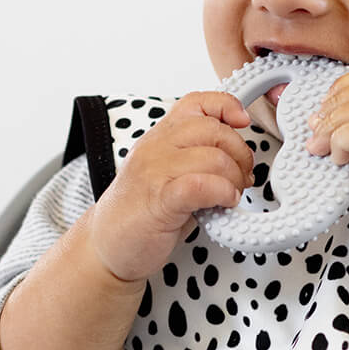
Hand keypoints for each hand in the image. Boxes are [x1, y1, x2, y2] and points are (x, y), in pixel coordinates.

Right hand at [86, 92, 253, 281]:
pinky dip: (223, 192)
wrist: (105, 247)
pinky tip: (224, 203)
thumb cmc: (140, 214)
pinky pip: (202, 184)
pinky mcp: (160, 200)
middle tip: (242, 176)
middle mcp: (155, 148)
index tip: (242, 122)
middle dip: (240, 153)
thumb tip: (238, 157)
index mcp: (159, 138)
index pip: (196, 102)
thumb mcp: (168, 174)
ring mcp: (155, 172)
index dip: (226, 106)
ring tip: (232, 194)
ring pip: (214, 157)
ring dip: (234, 178)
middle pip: (213, 129)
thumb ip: (196, 158)